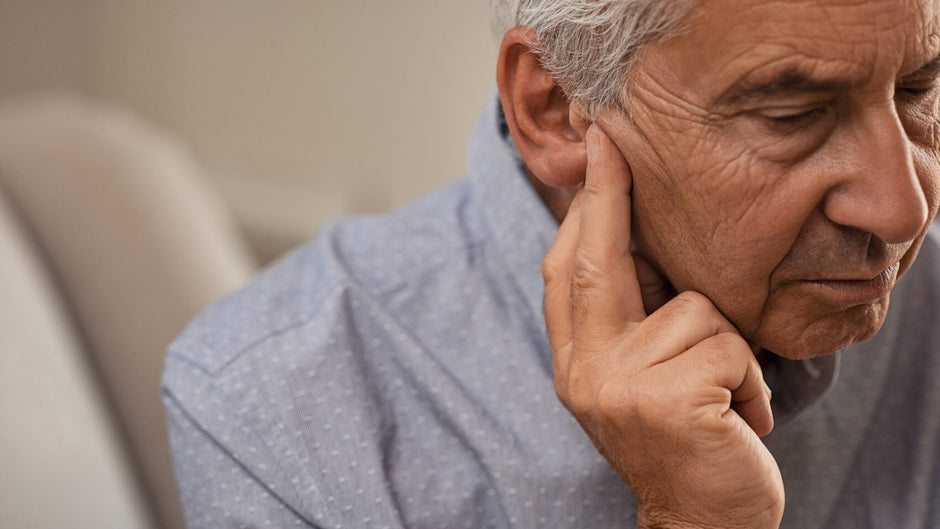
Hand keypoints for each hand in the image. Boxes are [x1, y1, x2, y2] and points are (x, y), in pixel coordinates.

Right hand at [542, 124, 783, 528]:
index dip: (582, 210)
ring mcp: (620, 387)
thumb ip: (628, 318)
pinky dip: (752, 381)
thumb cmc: (682, 439)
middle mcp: (584, 371)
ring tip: (724, 395)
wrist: (700, 522)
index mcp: (573, 361)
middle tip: (612, 138)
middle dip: (608, 194)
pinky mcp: (668, 403)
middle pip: (596, 262)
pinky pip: (731, 349)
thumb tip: (632, 232)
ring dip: (728, 348)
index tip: (597, 153)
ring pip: (694, 309)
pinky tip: (741, 420)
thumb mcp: (638, 377)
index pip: (567, 271)